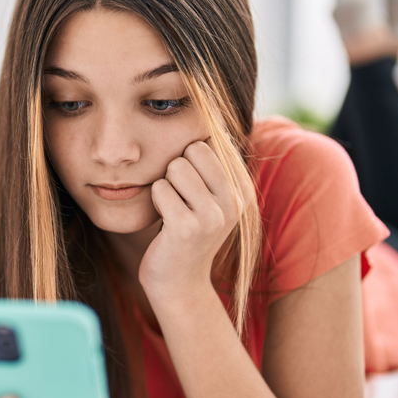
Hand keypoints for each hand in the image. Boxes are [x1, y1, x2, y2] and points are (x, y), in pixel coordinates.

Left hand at [139, 140, 243, 295]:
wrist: (178, 282)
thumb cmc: (185, 231)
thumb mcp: (209, 197)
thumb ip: (212, 165)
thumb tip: (210, 115)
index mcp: (242, 189)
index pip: (212, 141)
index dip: (190, 159)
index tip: (192, 188)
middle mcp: (234, 200)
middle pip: (193, 149)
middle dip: (177, 168)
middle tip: (179, 198)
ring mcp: (213, 215)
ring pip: (175, 166)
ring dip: (165, 185)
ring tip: (172, 209)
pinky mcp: (187, 228)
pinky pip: (160, 189)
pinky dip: (155, 201)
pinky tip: (163, 221)